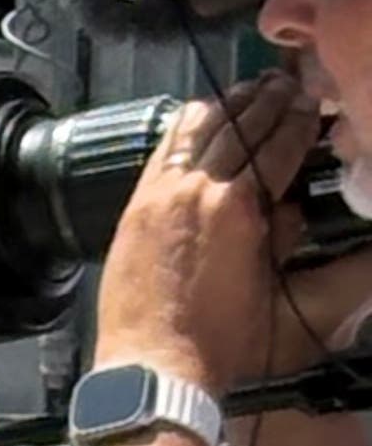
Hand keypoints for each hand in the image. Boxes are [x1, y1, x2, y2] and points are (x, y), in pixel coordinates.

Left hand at [93, 73, 319, 395]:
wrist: (155, 363)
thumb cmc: (222, 341)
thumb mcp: (276, 290)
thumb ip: (284, 240)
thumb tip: (290, 208)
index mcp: (238, 207)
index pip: (275, 148)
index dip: (296, 121)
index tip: (310, 101)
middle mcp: (195, 190)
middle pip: (236, 130)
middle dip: (264, 103)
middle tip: (286, 82)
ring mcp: (159, 195)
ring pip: (196, 134)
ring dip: (226, 108)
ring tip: (247, 89)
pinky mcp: (134, 207)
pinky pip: (162, 153)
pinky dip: (183, 129)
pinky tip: (196, 115)